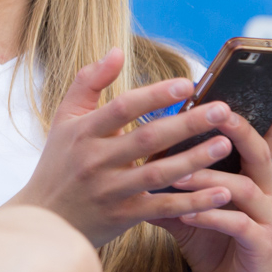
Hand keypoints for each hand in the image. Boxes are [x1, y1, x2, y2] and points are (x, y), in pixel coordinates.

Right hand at [9, 49, 254, 246]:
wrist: (45, 220)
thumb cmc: (58, 164)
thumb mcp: (64, 119)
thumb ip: (88, 82)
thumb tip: (116, 51)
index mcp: (82, 132)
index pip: (122, 108)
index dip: (155, 95)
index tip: (187, 83)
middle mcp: (95, 160)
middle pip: (146, 139)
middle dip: (187, 124)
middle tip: (222, 110)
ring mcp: (109, 191)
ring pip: (158, 174)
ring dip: (194, 159)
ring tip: (226, 144)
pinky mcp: (122, 217)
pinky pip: (163, 209)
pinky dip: (193, 202)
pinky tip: (222, 192)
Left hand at [150, 82, 271, 271]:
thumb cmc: (208, 235)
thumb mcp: (187, 197)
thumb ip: (169, 170)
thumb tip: (134, 142)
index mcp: (249, 171)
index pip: (265, 131)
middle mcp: (264, 187)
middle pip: (258, 149)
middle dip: (236, 129)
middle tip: (214, 112)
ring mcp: (265, 215)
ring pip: (243, 186)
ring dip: (208, 177)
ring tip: (176, 174)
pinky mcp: (259, 243)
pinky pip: (236, 224)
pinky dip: (209, 216)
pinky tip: (185, 214)